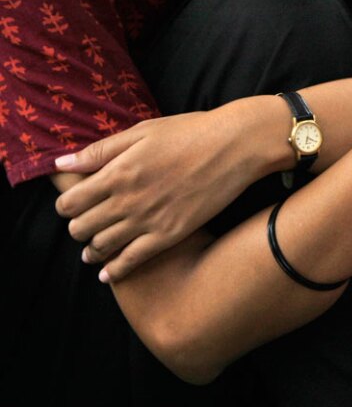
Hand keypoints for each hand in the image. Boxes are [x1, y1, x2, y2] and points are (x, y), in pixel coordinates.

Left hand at [54, 98, 289, 280]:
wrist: (235, 146)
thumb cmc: (190, 132)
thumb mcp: (141, 132)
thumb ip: (100, 151)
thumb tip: (60, 164)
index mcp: (117, 172)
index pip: (69, 202)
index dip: (66, 206)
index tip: (72, 205)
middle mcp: (127, 200)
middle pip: (81, 227)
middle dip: (77, 228)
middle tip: (85, 225)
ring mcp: (148, 220)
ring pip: (102, 246)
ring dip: (92, 250)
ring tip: (92, 250)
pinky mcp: (171, 234)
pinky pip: (133, 260)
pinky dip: (115, 270)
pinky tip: (107, 273)